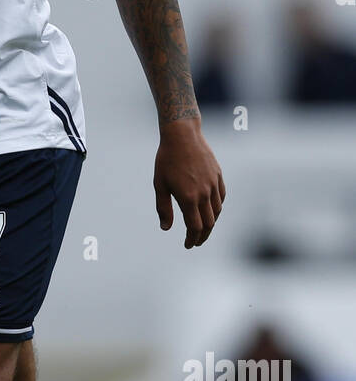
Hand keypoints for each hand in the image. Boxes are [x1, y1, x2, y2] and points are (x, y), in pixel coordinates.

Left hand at [154, 119, 225, 247]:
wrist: (182, 135)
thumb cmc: (166, 160)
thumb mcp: (160, 185)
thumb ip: (163, 208)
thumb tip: (166, 228)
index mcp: (188, 198)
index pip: (194, 227)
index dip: (192, 239)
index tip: (188, 245)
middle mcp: (204, 193)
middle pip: (209, 224)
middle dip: (202, 236)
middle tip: (195, 242)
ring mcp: (213, 184)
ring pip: (217, 211)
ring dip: (211, 223)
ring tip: (203, 228)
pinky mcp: (218, 176)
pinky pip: (221, 198)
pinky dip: (217, 208)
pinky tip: (211, 211)